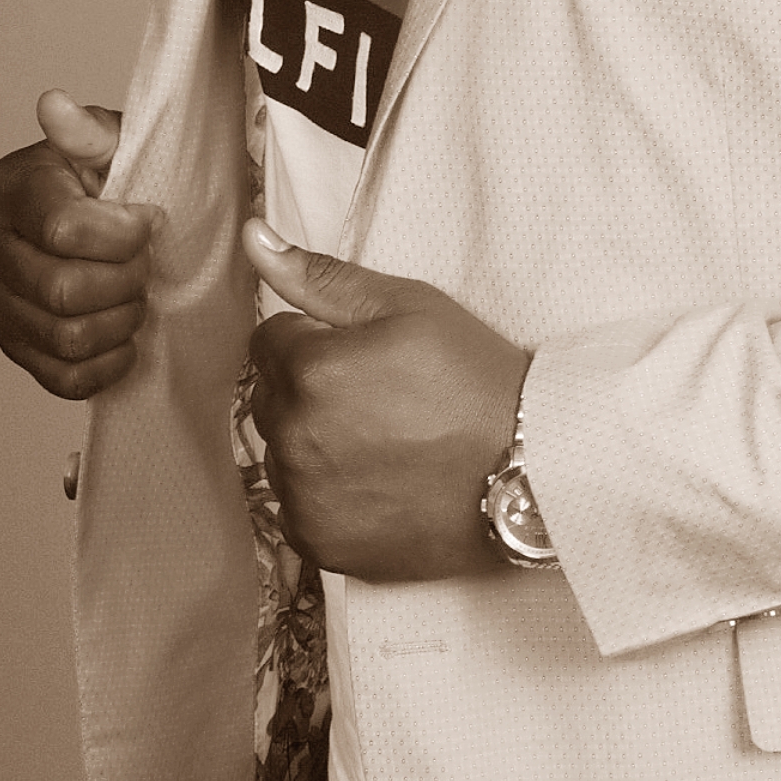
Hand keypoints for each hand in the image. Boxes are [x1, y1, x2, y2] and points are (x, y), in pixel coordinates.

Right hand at [0, 91, 152, 398]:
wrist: (96, 214)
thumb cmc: (107, 177)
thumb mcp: (108, 142)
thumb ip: (87, 131)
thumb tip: (54, 105)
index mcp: (13, 191)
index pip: (64, 230)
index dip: (123, 234)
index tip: (149, 222)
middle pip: (63, 292)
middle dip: (124, 282)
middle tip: (146, 265)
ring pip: (65, 338)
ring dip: (120, 323)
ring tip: (135, 296)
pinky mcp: (14, 344)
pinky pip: (62, 378)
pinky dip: (105, 366)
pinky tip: (123, 337)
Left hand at [242, 220, 531, 582]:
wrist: (527, 474)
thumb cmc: (474, 380)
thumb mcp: (410, 307)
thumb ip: (323, 277)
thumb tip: (253, 238)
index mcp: (310, 369)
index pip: (270, 339)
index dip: (317, 340)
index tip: (365, 356)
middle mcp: (293, 437)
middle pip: (271, 396)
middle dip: (308, 389)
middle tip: (378, 398)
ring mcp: (303, 496)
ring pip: (279, 452)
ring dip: (312, 442)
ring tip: (381, 443)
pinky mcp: (319, 542)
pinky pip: (296, 505)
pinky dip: (324, 494)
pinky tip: (377, 483)